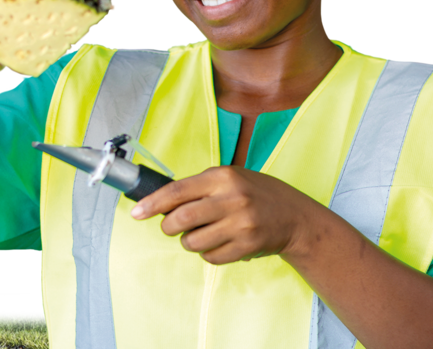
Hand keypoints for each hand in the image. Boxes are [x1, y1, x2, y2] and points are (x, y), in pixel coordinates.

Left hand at [129, 166, 327, 264]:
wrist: (296, 217)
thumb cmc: (258, 194)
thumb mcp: (232, 178)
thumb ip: (200, 186)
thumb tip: (160, 201)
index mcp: (224, 176)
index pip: (177, 191)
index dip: (152, 204)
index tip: (136, 213)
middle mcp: (232, 199)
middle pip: (181, 219)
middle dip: (168, 227)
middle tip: (171, 227)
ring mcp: (241, 224)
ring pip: (192, 242)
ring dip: (188, 241)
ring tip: (202, 234)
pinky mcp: (246, 246)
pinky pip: (210, 256)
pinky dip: (207, 253)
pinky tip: (219, 242)